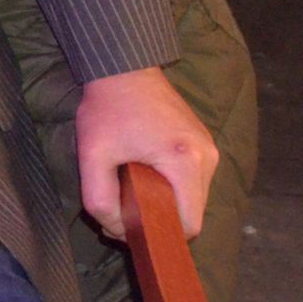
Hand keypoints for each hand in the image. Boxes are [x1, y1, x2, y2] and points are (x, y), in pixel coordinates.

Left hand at [73, 66, 216, 240]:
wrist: (123, 67)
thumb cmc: (107, 110)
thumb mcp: (93, 157)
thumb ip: (100, 200)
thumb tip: (118, 230)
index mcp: (186, 163)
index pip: (190, 225)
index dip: (160, 234)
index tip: (129, 227)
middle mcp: (208, 158)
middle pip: (192, 212)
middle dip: (159, 219)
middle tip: (122, 207)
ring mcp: (209, 148)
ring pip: (192, 197)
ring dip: (165, 201)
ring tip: (131, 187)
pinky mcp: (203, 142)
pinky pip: (192, 179)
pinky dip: (171, 185)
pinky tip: (144, 174)